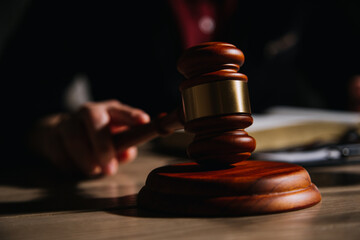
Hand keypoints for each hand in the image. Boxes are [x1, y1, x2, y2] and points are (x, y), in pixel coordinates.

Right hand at [30, 100, 149, 175]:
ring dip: (85, 158)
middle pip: (93, 117)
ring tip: (94, 171)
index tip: (143, 121)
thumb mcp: (116, 143)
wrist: (60, 135)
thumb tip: (128, 153)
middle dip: (102, 144)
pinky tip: (75, 167)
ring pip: (74, 136)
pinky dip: (70, 164)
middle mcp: (89, 111)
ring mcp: (68, 121)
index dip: (132, 115)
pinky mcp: (51, 134)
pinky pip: (59, 151)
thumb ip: (125, 149)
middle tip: (109, 168)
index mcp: (110, 111)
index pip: (122, 111)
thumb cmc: (98, 140)